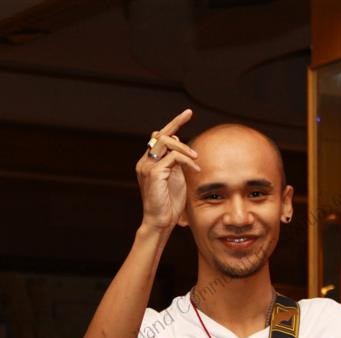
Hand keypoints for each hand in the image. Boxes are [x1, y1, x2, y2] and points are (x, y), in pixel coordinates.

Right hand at [135, 109, 199, 230]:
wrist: (161, 221)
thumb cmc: (169, 203)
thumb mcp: (176, 177)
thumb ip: (177, 162)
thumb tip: (183, 146)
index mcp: (149, 162)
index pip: (160, 137)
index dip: (174, 124)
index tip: (187, 113)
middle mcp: (145, 161)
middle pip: (161, 134)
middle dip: (176, 121)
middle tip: (189, 114)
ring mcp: (147, 166)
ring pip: (166, 142)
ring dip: (185, 147)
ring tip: (195, 158)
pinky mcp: (153, 173)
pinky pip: (173, 157)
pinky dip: (187, 160)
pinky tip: (194, 169)